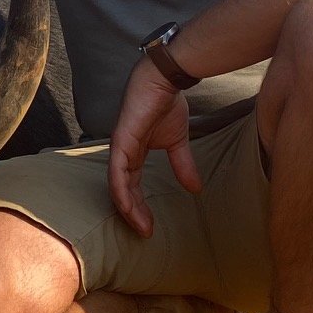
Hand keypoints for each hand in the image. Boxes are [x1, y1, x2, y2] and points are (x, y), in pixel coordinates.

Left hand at [108, 57, 202, 237]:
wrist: (165, 80)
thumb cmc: (167, 104)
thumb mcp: (177, 141)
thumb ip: (182, 164)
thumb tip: (195, 189)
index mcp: (134, 152)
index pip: (131, 185)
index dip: (139, 206)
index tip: (150, 226)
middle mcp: (123, 153)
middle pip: (122, 190)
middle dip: (133, 213)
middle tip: (145, 232)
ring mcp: (120, 147)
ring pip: (117, 185)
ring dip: (128, 208)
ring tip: (140, 225)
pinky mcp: (121, 141)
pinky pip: (117, 171)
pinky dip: (121, 190)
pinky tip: (128, 206)